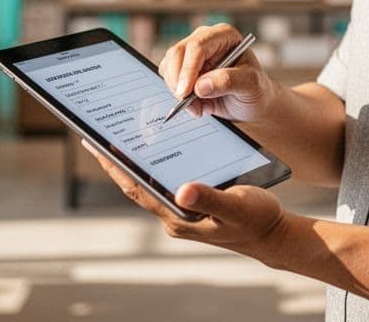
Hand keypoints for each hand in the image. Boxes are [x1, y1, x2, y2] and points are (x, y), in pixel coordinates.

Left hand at [82, 140, 288, 257]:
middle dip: (116, 161)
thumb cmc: (257, 220)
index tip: (95, 145)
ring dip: (133, 161)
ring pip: (150, 181)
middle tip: (95, 135)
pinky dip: (154, 163)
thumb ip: (210, 198)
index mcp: (179, 216)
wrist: (273, 233)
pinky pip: (165, 180)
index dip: (115, 167)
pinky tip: (152, 146)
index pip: (138, 189)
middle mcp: (175, 214)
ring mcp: (181, 209)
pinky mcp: (190, 203)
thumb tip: (182, 190)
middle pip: (138, 184)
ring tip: (115, 136)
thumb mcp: (236, 206)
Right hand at [159, 23, 276, 121]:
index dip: (188, 69)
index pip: (197, 46)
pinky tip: (196, 105)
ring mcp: (192, 55)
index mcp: (223, 36)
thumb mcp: (251, 84)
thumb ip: (228, 81)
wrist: (251, 103)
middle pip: (177, 53)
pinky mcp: (183, 69)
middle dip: (178, 81)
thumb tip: (200, 86)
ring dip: (178, 90)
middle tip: (186, 103)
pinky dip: (178, 96)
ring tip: (199, 108)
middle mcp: (205, 40)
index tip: (185, 92)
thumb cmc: (255, 89)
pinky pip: (170, 79)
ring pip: (168, 66)